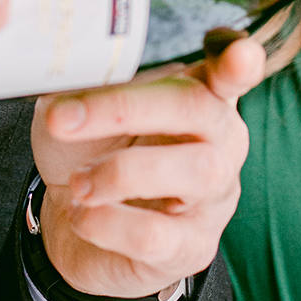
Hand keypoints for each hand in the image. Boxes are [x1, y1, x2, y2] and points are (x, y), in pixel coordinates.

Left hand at [32, 32, 266, 300]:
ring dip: (119, 173)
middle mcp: (220, 144)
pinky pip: (156, 233)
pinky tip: (83, 217)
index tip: (239, 53)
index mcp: (198, 97)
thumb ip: (78, 84)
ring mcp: (214, 199)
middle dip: (125, 109)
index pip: (230, 73)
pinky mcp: (192, 247)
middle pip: (200, 109)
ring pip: (198, 172)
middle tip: (62, 121)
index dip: (239, 62)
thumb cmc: (87, 154)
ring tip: (78, 184)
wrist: (73, 222)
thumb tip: (64, 73)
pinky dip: (104, 222)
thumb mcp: (74, 109)